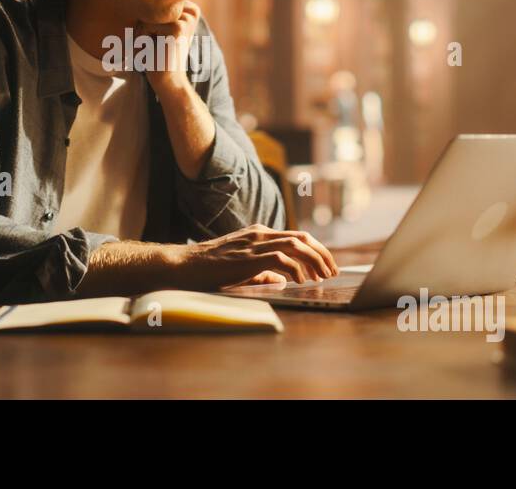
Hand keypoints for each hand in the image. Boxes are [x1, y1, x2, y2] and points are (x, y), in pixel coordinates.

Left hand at [137, 0, 200, 99]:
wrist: (168, 79)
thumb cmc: (158, 53)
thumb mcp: (158, 28)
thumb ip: (155, 11)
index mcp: (190, 9)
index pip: (155, 1)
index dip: (149, 19)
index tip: (160, 36)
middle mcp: (191, 11)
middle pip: (151, 6)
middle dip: (146, 25)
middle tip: (157, 43)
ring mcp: (186, 19)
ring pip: (148, 15)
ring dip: (144, 32)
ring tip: (155, 45)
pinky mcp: (178, 28)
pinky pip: (146, 25)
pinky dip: (144, 38)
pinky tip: (155, 50)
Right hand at [169, 225, 339, 290]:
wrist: (183, 265)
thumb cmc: (208, 269)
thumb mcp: (241, 268)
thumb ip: (263, 273)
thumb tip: (283, 281)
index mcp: (258, 234)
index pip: (296, 237)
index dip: (316, 250)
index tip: (326, 266)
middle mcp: (259, 234)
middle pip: (302, 238)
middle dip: (322, 254)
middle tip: (332, 272)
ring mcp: (254, 243)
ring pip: (296, 245)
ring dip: (315, 260)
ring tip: (324, 276)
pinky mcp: (248, 257)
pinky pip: (281, 258)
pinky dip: (296, 269)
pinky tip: (302, 280)